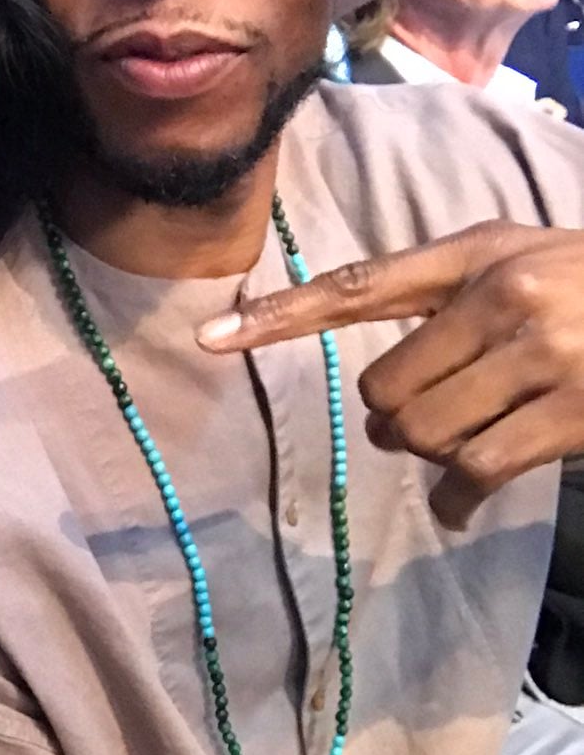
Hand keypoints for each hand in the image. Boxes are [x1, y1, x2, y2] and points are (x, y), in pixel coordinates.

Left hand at [198, 222, 583, 528]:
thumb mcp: (523, 260)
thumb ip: (442, 296)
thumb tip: (372, 372)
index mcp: (478, 254)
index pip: (357, 284)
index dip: (277, 316)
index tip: (207, 337)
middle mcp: (503, 295)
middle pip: (385, 391)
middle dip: (398, 419)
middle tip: (433, 418)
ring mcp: (540, 354)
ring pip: (424, 433)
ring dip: (433, 456)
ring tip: (470, 442)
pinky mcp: (569, 414)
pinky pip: (472, 473)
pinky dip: (458, 498)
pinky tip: (465, 501)